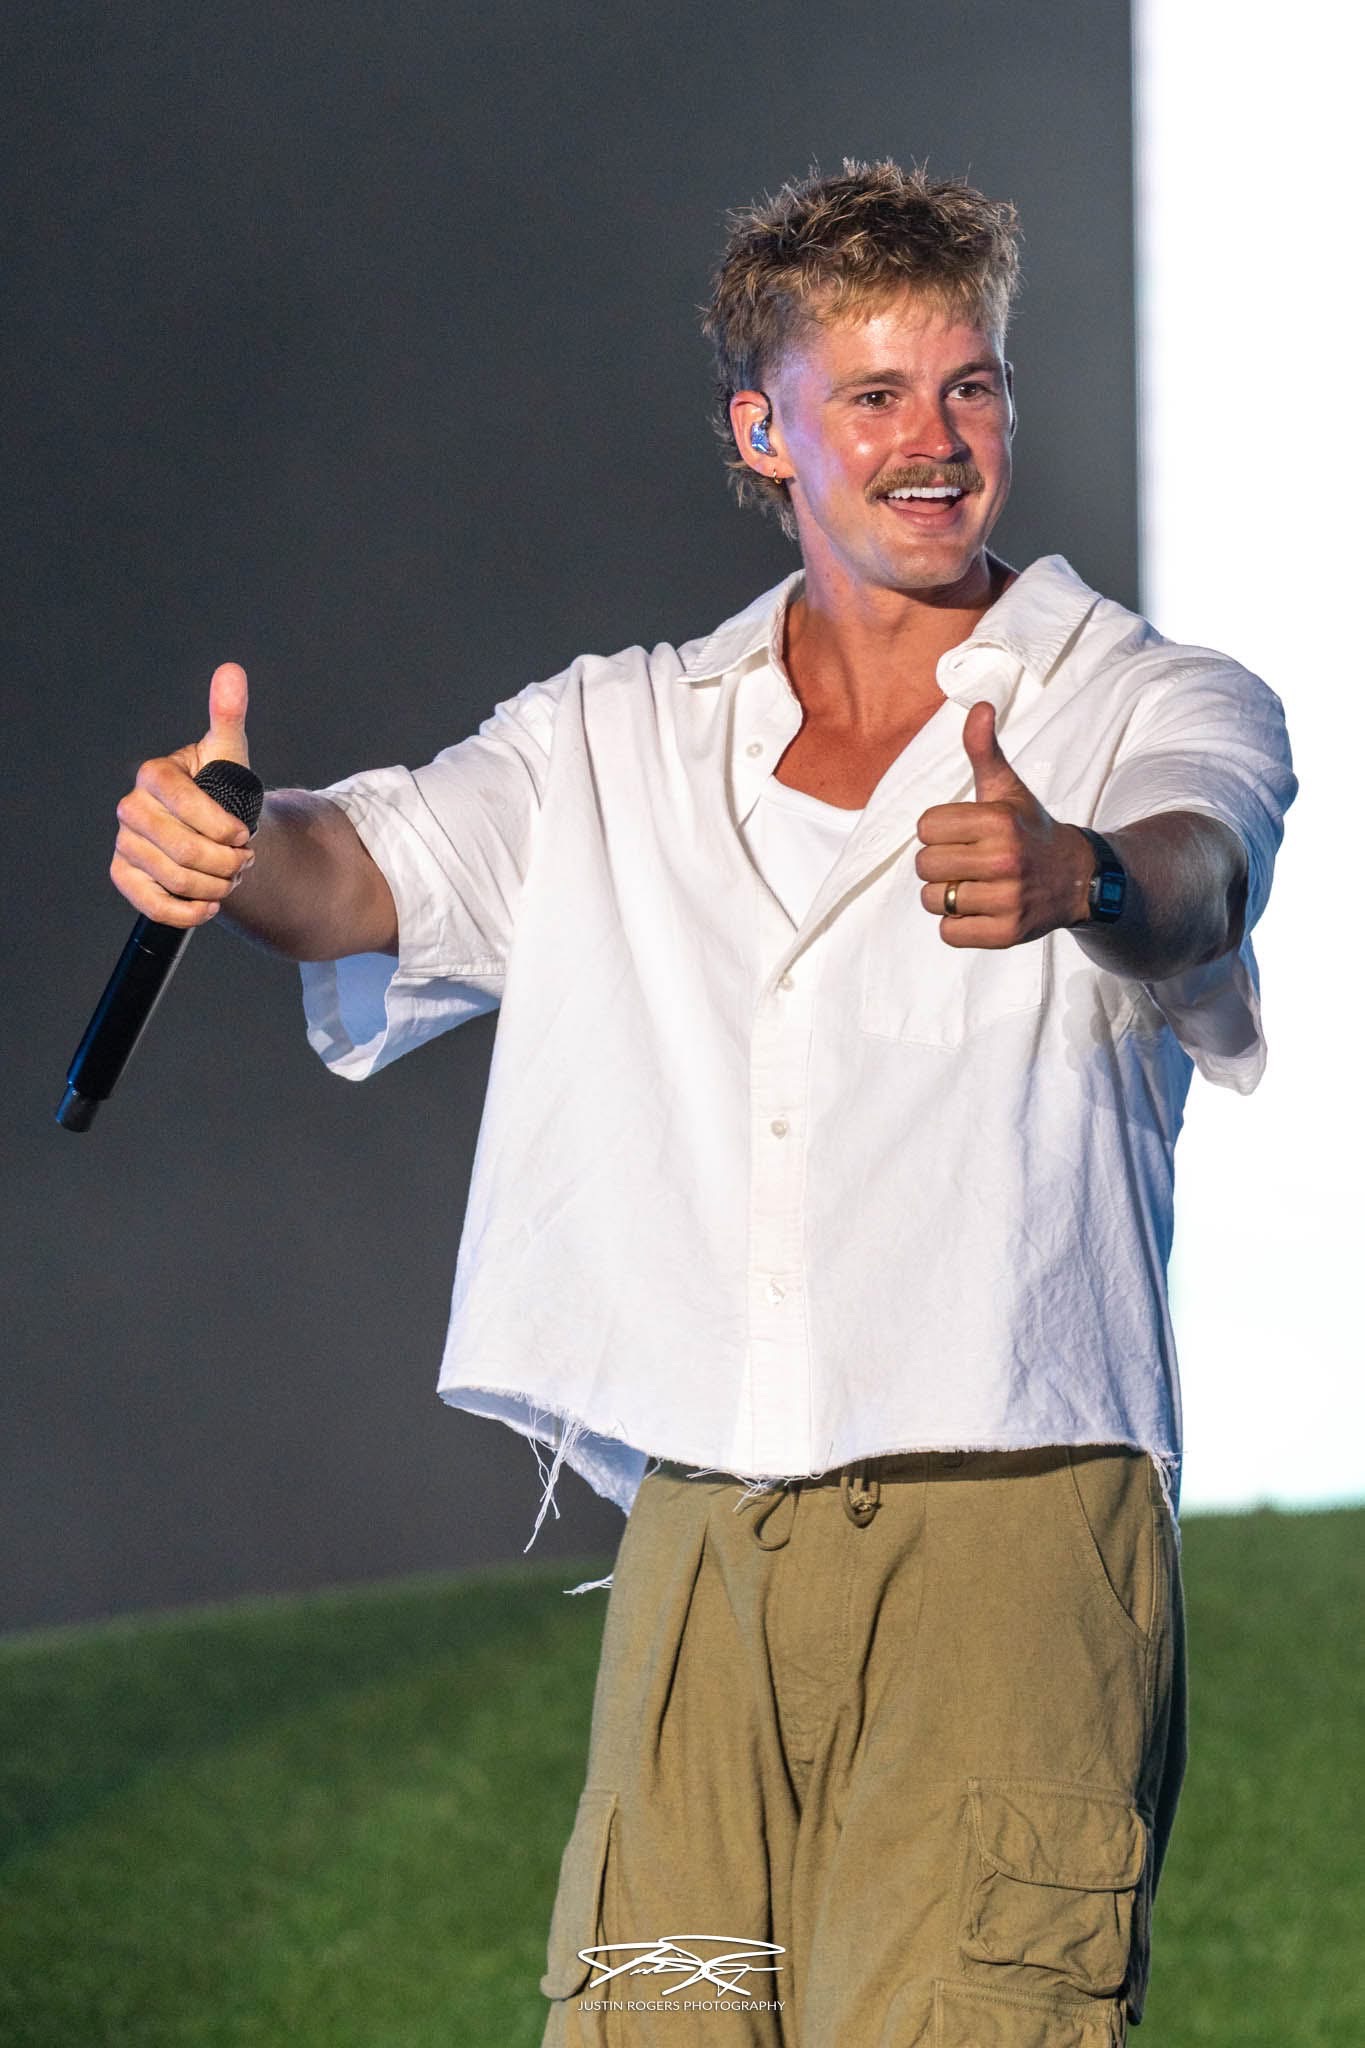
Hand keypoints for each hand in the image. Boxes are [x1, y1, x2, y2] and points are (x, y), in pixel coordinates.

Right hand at [110, 663, 257, 927]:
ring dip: (216, 886)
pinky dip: (189, 911)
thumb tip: (231, 672)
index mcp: (155, 775)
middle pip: (180, 848)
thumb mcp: (230, 755)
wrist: (212, 832)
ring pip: (174, 877)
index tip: (245, 833)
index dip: (221, 825)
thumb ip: (228, 716)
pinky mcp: (125, 876)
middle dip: (224, 861)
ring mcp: (125, 843)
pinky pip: (153, 904)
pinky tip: (211, 904)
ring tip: (232, 877)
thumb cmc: (221, 790)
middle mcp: (132, 808)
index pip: (185, 803)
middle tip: (245, 860)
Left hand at [914, 701, 1092, 946]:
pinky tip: (982, 909)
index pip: (926, 828)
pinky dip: (958, 925)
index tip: (964, 834)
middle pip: (925, 865)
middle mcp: (1004, 860)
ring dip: (947, 896)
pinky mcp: (1007, 933)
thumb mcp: (1009, 789)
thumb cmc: (1030, 830)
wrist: (1078, 879)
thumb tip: (978, 706)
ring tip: (975, 886)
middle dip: (940, 864)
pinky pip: (949, 933)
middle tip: (969, 862)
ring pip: (934, 900)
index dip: (939, 831)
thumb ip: (984, 751)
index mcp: (998, 821)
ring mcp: (1007, 900)